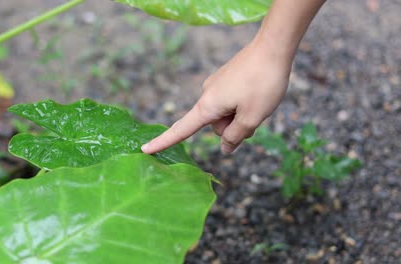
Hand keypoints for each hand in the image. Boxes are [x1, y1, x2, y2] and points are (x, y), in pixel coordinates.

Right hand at [141, 40, 292, 153]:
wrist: (272, 47)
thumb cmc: (262, 84)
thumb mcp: (252, 117)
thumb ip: (235, 137)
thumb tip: (225, 149)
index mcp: (208, 106)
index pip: (181, 130)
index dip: (163, 142)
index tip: (145, 150)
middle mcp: (207, 95)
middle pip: (215, 126)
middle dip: (234, 127)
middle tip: (255, 116)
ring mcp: (216, 85)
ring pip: (226, 114)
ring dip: (241, 115)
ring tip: (259, 101)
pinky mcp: (226, 79)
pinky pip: (230, 101)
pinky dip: (242, 104)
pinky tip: (257, 93)